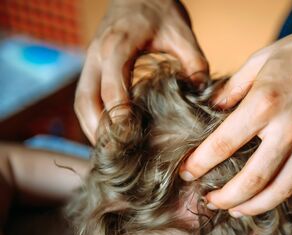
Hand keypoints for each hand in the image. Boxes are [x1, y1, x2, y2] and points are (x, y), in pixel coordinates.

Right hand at [75, 0, 208, 143]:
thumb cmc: (160, 9)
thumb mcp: (182, 33)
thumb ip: (194, 64)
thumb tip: (201, 98)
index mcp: (118, 46)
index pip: (112, 87)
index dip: (118, 116)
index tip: (130, 139)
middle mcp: (97, 55)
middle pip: (86, 100)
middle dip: (98, 130)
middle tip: (117, 154)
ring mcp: (91, 61)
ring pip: (81, 101)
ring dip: (91, 128)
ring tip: (111, 152)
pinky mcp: (93, 67)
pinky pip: (85, 97)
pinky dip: (93, 118)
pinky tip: (109, 134)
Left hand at [179, 20, 291, 216]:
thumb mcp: (260, 59)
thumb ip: (232, 89)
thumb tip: (211, 110)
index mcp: (265, 103)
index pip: (224, 143)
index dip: (201, 162)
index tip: (187, 172)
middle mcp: (287, 128)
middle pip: (253, 179)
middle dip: (226, 197)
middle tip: (208, 200)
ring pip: (279, 190)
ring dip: (253, 207)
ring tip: (233, 210)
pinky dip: (277, 196)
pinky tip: (261, 198)